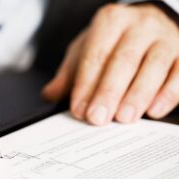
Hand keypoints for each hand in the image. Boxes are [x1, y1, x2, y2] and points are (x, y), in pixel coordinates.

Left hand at [43, 3, 178, 125]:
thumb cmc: (114, 42)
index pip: (95, 56)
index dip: (86, 84)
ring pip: (152, 67)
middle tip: (97, 118)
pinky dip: (168, 94)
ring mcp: (165, 37)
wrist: (148, 25)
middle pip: (123, 61)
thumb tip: (49, 95)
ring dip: (137, 95)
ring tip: (123, 118)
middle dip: (109, 92)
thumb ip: (69, 73)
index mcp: (110, 22)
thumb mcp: (87, 50)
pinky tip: (154, 111)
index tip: (79, 110)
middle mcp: (139, 25)